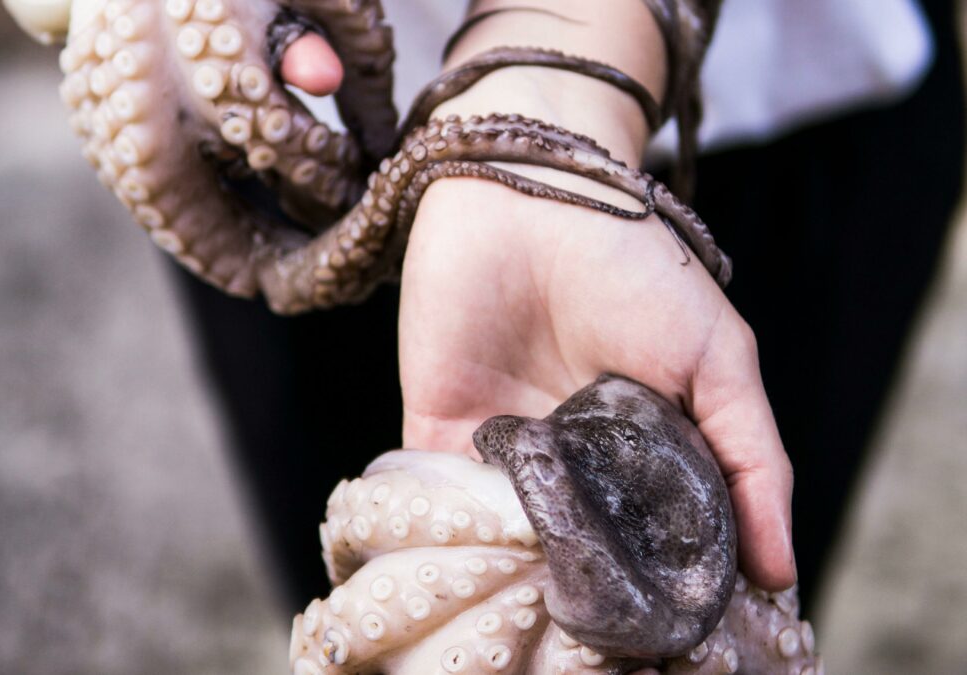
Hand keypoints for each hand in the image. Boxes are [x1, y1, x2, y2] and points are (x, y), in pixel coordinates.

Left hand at [278, 16, 796, 592]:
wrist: (524, 192)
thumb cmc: (634, 264)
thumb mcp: (718, 358)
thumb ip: (752, 460)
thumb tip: (777, 571)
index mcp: (644, 447)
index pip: (659, 538)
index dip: (672, 586)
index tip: (681, 634)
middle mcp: (575, 457)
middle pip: (584, 550)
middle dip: (595, 592)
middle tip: (607, 644)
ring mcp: (507, 448)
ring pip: (513, 539)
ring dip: (525, 577)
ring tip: (544, 625)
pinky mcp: (439, 431)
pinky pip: (439, 505)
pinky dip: (452, 540)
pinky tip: (475, 579)